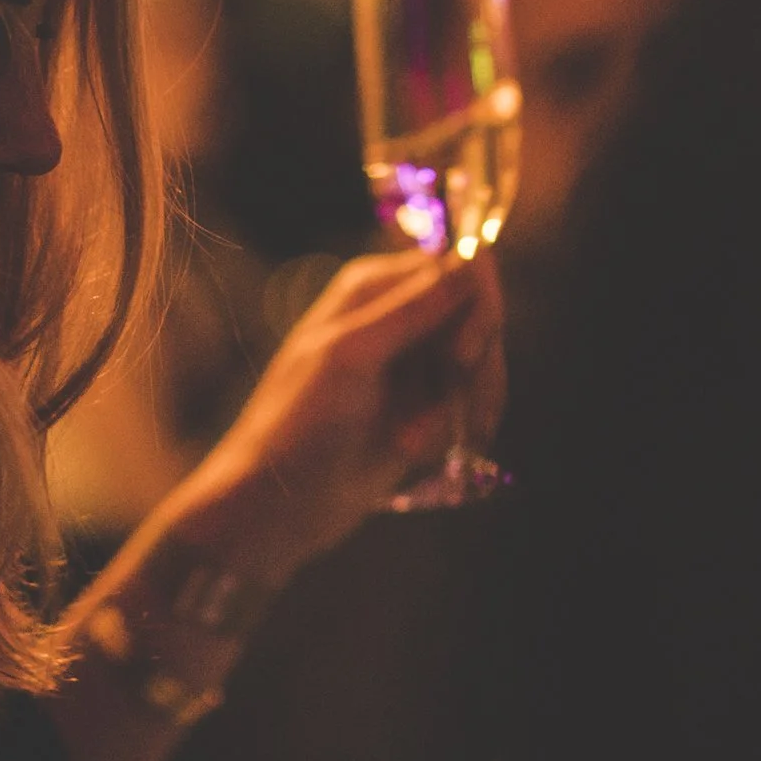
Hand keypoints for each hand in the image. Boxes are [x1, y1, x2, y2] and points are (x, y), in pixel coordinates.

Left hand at [162, 248, 505, 582]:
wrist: (281, 501)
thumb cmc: (300, 419)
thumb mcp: (354, 355)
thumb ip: (416, 308)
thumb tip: (475, 259)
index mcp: (375, 287)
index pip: (456, 271)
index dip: (475, 309)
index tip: (465, 357)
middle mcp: (398, 316)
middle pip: (477, 320)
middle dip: (472, 372)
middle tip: (454, 415)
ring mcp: (412, 364)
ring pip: (479, 368)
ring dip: (458, 409)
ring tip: (413, 444)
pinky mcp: (423, 408)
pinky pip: (468, 406)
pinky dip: (451, 431)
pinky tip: (414, 452)